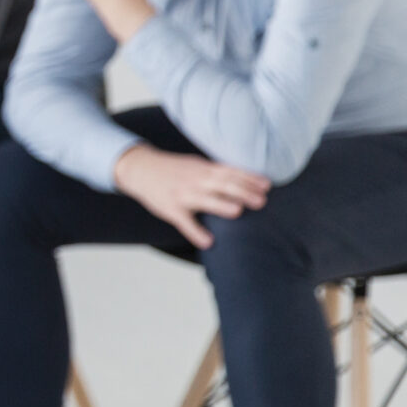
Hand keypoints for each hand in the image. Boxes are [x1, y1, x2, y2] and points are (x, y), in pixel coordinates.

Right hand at [113, 144, 268, 249]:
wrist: (140, 168)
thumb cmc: (173, 169)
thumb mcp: (196, 164)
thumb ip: (218, 172)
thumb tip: (247, 180)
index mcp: (203, 169)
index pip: (230, 172)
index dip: (249, 178)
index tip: (267, 185)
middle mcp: (195, 180)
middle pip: (222, 184)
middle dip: (242, 191)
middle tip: (261, 201)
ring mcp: (182, 195)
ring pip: (204, 199)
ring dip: (221, 205)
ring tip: (237, 211)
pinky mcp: (171, 210)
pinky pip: (184, 222)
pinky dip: (195, 232)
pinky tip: (208, 242)